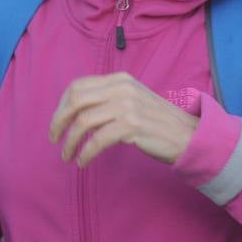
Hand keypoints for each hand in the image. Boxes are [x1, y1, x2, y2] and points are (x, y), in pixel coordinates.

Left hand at [49, 73, 197, 167]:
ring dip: (70, 142)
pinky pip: (98, 140)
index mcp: (119, 80)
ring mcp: (127, 105)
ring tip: (68, 155)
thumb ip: (108, 99)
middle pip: (76, 101)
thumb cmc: (156, 122)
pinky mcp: (132, 125)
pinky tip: (83, 161)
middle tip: (54, 138)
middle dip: (59, 121)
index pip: (78, 86)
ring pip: (84, 121)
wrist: (187, 135)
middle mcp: (122, 88)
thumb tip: (75, 111)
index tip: (58, 122)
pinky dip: (86, 152)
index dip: (62, 105)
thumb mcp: (132, 100)